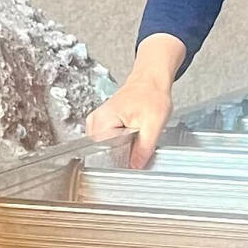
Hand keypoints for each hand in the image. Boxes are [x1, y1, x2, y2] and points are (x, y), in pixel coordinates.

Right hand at [84, 34, 184, 167]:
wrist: (151, 81)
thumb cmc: (152, 94)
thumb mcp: (153, 125)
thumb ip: (143, 148)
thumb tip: (135, 167)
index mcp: (103, 121)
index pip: (103, 153)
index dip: (119, 161)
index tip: (130, 161)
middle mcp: (95, 121)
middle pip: (102, 152)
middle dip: (120, 155)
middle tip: (137, 145)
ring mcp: (96, 122)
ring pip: (105, 148)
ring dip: (119, 150)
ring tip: (134, 138)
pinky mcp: (102, 123)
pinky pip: (106, 141)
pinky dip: (118, 143)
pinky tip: (129, 137)